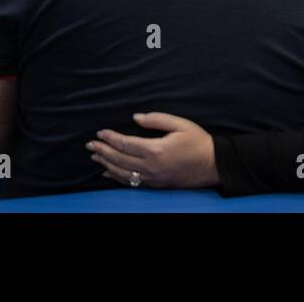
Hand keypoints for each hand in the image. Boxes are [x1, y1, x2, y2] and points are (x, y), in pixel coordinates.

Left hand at [86, 113, 218, 188]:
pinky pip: (132, 183)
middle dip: (103, 151)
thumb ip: (156, 119)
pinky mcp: (156, 185)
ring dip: (106, 164)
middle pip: (120, 159)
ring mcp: (153, 179)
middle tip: (90, 144)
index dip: (110, 138)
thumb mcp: (180, 124)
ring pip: (123, 173)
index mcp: (156, 150)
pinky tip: (108, 174)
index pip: (125, 144)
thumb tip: (136, 118)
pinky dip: (117, 178)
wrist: (214, 165)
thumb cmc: (198, 142)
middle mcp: (151, 167)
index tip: (100, 132)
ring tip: (95, 157)